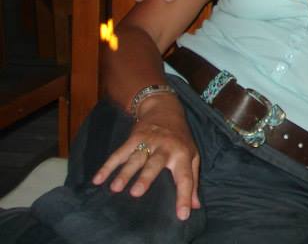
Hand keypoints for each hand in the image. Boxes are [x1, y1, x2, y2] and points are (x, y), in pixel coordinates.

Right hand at [92, 100, 200, 220]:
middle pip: (155, 163)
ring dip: (125, 172)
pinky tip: (98, 179)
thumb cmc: (180, 138)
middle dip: (146, 178)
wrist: (165, 109)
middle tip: (136, 193)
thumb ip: (192, 180)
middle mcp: (166, 147)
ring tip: (115, 188)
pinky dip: (108, 165)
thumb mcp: (192, 155)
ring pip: (135, 158)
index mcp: (183, 154)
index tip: (183, 214)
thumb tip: (195, 206)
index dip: (185, 196)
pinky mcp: (134, 137)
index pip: (185, 177)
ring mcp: (149, 141)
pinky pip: (119, 153)